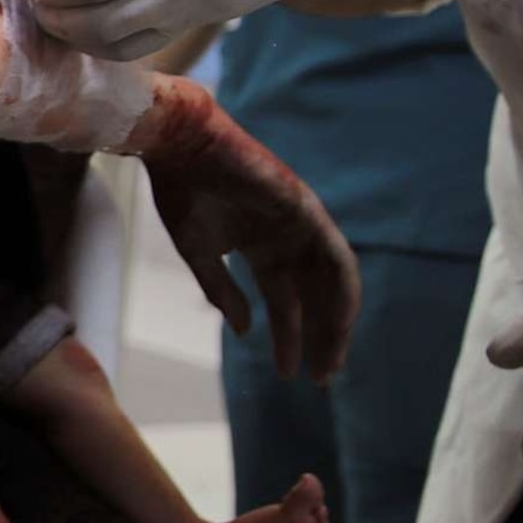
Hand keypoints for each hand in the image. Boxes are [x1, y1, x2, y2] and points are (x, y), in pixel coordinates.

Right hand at [137, 82, 360, 382]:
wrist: (179, 144)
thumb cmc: (181, 192)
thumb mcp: (198, 253)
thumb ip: (222, 292)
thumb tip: (244, 331)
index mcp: (260, 248)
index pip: (283, 300)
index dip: (289, 337)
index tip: (290, 372)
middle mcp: (285, 240)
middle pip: (313, 297)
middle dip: (319, 338)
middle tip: (320, 378)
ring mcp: (300, 225)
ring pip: (330, 283)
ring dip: (336, 322)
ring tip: (332, 360)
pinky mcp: (307, 211)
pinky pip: (337, 257)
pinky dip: (343, 290)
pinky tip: (342, 319)